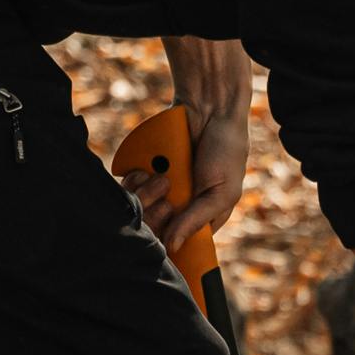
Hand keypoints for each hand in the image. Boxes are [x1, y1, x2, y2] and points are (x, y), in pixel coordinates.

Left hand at [140, 103, 250, 261]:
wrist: (210, 107)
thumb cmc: (227, 150)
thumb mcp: (221, 191)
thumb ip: (197, 219)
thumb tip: (173, 247)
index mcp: (201, 218)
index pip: (179, 245)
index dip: (168, 244)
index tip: (165, 236)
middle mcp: (178, 207)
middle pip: (153, 230)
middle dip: (156, 216)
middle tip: (167, 199)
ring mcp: (159, 190)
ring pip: (137, 210)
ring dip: (145, 195)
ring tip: (160, 178)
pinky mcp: (145, 172)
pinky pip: (127, 187)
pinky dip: (134, 179)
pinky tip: (144, 170)